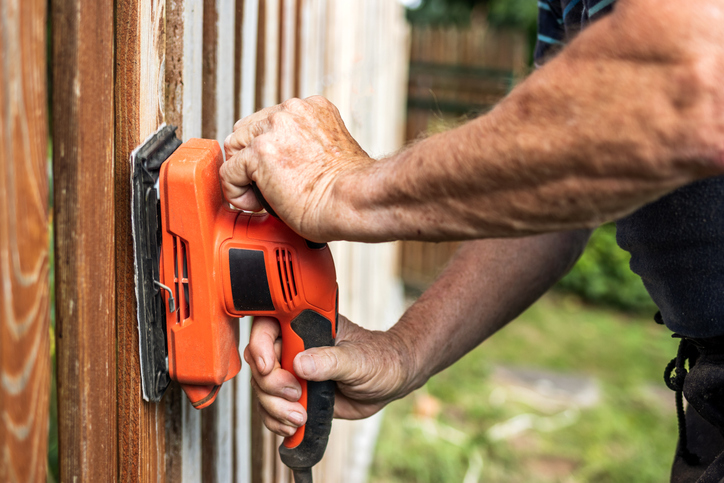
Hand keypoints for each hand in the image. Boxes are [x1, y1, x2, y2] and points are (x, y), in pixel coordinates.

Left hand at [222, 96, 372, 241]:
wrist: (355, 200)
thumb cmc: (352, 189)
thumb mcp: (333, 153)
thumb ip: (309, 148)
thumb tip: (292, 166)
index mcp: (313, 108)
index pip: (271, 121)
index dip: (269, 150)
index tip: (277, 173)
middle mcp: (292, 112)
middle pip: (246, 130)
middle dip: (250, 160)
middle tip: (267, 187)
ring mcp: (274, 130)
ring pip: (234, 148)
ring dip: (243, 176)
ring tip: (263, 197)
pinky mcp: (260, 152)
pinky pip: (229, 173)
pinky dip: (237, 193)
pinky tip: (256, 205)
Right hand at [245, 314, 414, 437]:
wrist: (392, 380)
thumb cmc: (380, 358)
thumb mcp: (359, 359)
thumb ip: (331, 361)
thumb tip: (300, 364)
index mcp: (307, 327)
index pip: (268, 327)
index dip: (260, 346)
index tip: (269, 367)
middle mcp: (295, 348)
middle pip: (260, 364)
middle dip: (271, 386)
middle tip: (296, 396)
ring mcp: (294, 373)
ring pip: (263, 390)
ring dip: (274, 408)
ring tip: (299, 417)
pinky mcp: (298, 395)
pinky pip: (273, 408)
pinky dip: (277, 420)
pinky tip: (294, 425)